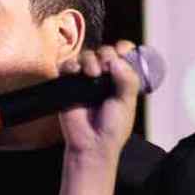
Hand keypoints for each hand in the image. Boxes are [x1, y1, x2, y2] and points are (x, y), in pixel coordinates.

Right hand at [57, 40, 141, 161]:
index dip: (123, 49)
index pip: (123, 54)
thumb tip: (117, 60)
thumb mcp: (127, 102)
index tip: (122, 53)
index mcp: (121, 79)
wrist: (92, 145)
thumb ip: (127, 80)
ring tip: (93, 74)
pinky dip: (71, 65)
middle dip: (107, 54)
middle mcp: (104, 76)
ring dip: (90, 59)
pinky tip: (77, 72)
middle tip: (107, 67)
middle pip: (105, 51)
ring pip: (86, 55)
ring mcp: (85, 79)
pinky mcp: (69, 84)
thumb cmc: (113, 128)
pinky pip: (67, 65)